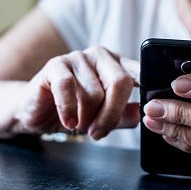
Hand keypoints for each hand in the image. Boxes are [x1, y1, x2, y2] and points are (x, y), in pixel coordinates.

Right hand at [13, 46, 138, 138]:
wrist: (35, 111)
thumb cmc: (74, 112)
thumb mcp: (103, 118)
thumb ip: (124, 115)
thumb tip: (144, 113)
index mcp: (117, 64)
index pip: (140, 71)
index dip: (149, 86)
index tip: (154, 105)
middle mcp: (100, 56)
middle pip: (120, 82)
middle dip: (112, 114)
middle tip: (100, 133)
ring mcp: (78, 58)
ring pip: (94, 92)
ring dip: (87, 117)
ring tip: (80, 126)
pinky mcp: (55, 65)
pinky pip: (67, 87)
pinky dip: (69, 110)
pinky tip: (69, 122)